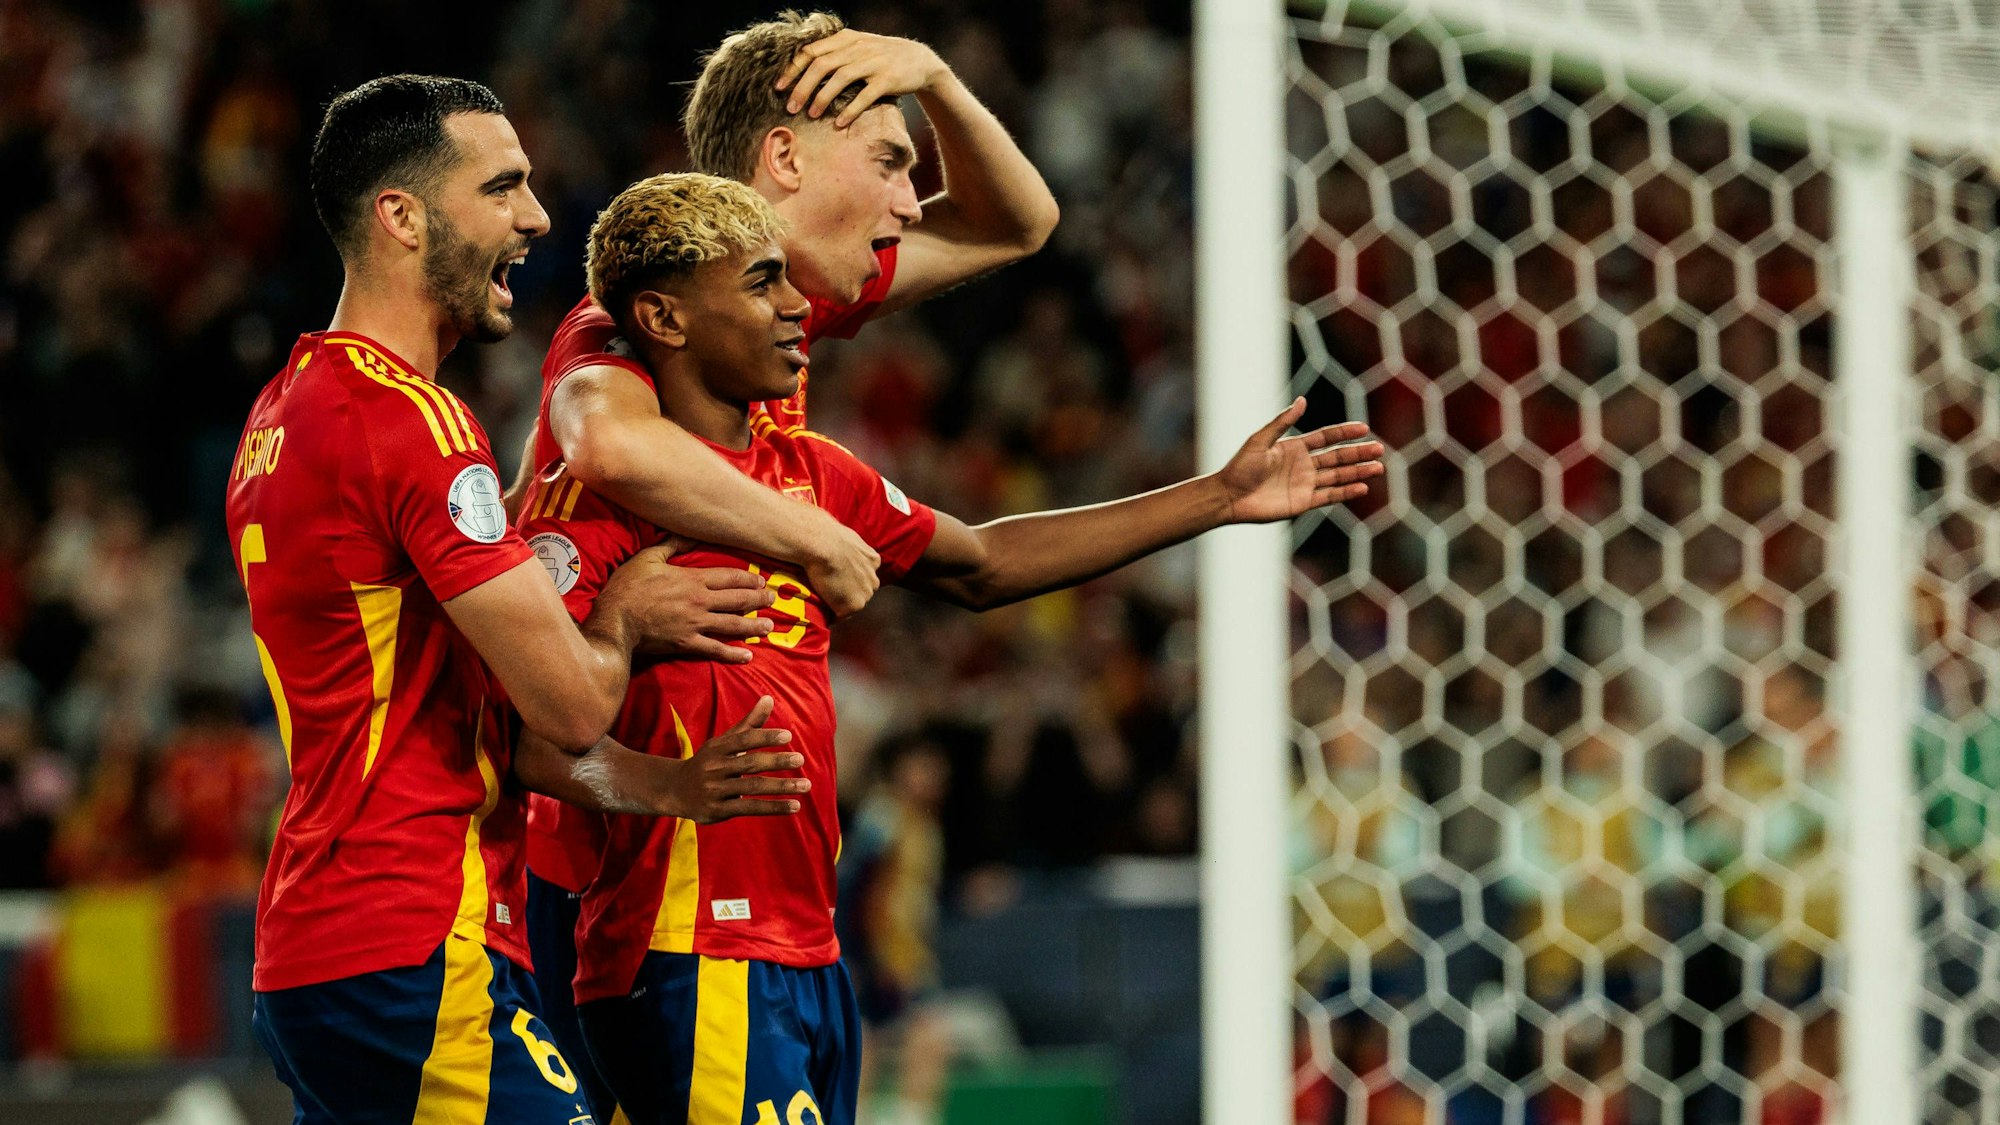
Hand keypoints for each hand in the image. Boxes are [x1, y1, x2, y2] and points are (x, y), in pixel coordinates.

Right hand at [596, 546, 775, 662]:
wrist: (615, 621)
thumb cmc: (628, 587)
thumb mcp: (648, 558)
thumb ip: (671, 546)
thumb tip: (689, 534)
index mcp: (693, 579)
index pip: (730, 577)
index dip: (749, 579)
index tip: (762, 581)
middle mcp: (700, 601)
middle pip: (738, 599)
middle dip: (759, 599)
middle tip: (773, 600)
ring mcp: (696, 624)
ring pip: (733, 624)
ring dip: (754, 625)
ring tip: (769, 627)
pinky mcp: (688, 644)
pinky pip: (715, 650)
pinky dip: (733, 654)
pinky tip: (748, 656)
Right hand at [657, 697, 810, 823]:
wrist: (674, 790)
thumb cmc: (709, 762)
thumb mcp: (725, 742)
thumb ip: (750, 723)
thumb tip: (769, 698)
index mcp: (718, 748)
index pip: (743, 740)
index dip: (765, 736)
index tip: (788, 736)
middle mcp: (715, 768)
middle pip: (749, 764)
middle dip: (776, 761)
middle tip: (801, 759)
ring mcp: (715, 790)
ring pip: (752, 788)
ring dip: (781, 787)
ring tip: (806, 785)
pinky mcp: (718, 810)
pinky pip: (750, 808)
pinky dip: (773, 807)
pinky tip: (795, 806)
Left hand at [777, 30, 948, 126]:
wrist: (918, 59)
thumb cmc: (879, 57)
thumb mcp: (856, 47)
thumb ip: (832, 53)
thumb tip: (799, 70)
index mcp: (844, 39)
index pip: (810, 51)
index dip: (792, 69)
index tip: (778, 87)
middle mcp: (857, 48)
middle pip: (821, 65)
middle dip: (802, 87)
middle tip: (790, 107)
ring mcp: (873, 63)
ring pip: (841, 78)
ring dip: (822, 97)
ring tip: (811, 115)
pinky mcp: (887, 79)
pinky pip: (865, 95)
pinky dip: (850, 109)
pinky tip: (839, 122)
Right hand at [803, 516, 880, 619]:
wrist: (821, 543)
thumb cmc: (827, 535)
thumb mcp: (846, 537)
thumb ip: (849, 547)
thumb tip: (836, 543)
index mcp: (873, 560)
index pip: (864, 575)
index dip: (851, 578)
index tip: (839, 577)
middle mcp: (873, 578)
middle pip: (863, 591)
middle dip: (850, 591)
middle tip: (830, 588)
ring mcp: (865, 593)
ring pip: (855, 603)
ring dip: (842, 603)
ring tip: (825, 597)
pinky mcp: (853, 605)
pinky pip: (842, 615)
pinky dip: (833, 613)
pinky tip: (822, 604)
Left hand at [1216, 398, 1384, 523]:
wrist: (1229, 496)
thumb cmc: (1240, 466)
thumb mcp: (1261, 440)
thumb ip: (1283, 422)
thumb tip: (1303, 400)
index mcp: (1295, 447)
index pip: (1326, 437)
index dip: (1345, 432)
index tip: (1363, 428)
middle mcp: (1304, 465)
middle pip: (1338, 457)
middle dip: (1358, 453)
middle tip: (1379, 449)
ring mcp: (1305, 484)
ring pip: (1338, 476)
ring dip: (1358, 472)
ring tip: (1378, 467)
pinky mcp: (1303, 502)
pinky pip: (1329, 496)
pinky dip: (1346, 492)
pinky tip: (1362, 487)